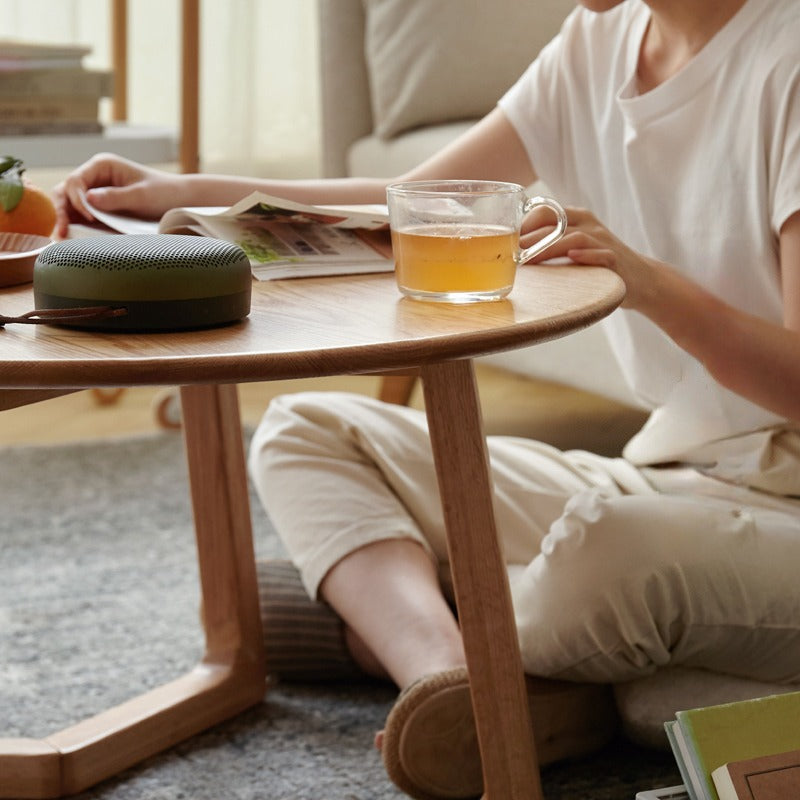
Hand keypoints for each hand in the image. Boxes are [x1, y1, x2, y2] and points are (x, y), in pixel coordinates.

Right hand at [52, 153, 185, 237]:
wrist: (180, 200)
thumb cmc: (164, 193)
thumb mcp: (142, 196)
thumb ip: (116, 197)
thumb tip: (88, 199)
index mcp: (103, 166)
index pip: (76, 180)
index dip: (77, 199)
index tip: (89, 217)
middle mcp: (95, 177)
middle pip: (66, 191)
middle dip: (62, 210)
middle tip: (61, 232)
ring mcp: (96, 192)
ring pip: (70, 204)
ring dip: (65, 218)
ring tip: (61, 237)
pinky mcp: (101, 208)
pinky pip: (82, 216)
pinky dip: (75, 224)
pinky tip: (71, 237)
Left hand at [521, 205, 660, 310]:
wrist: (640, 277)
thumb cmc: (596, 263)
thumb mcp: (572, 247)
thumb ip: (549, 243)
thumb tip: (511, 251)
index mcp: (576, 218)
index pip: (546, 211)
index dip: (524, 224)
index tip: (506, 240)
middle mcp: (589, 225)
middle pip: (555, 224)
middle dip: (530, 238)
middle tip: (509, 253)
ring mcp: (603, 241)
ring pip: (574, 238)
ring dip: (549, 248)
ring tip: (528, 259)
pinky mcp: (615, 260)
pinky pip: (601, 255)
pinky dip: (587, 255)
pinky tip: (573, 258)